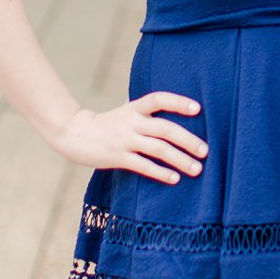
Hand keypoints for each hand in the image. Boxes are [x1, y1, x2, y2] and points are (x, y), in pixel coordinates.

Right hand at [49, 92, 206, 184]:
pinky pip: (143, 165)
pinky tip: (175, 179)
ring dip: (180, 159)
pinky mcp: (117, 157)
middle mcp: (131, 122)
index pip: (159, 99)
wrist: (73, 134)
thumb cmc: (107, 123)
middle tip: (206, 151)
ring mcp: (124, 140)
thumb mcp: (126, 111)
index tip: (198, 109)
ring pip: (157, 149)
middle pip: (164, 128)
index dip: (178, 102)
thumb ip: (145, 108)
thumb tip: (171, 102)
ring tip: (197, 169)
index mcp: (135, 108)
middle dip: (188, 140)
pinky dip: (160, 172)